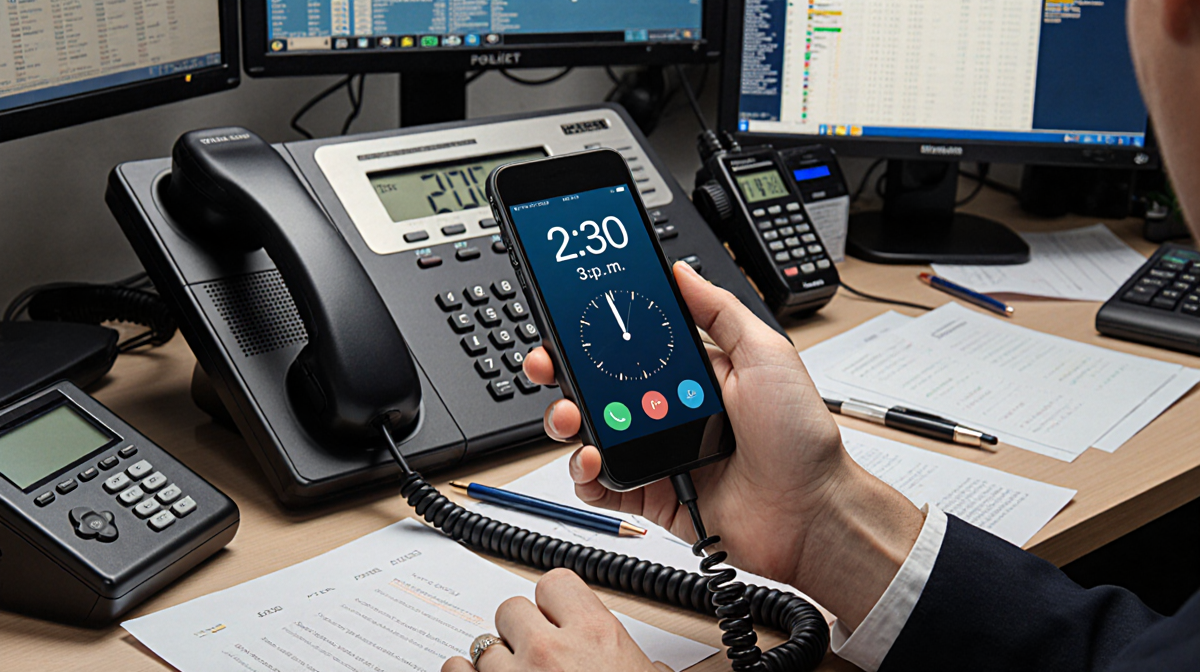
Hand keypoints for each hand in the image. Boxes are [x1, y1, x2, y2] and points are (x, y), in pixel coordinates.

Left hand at [441, 569, 670, 671]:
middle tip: (536, 656)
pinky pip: (454, 671)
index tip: (556, 619)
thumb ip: (632, 665)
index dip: (554, 604)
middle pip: (511, 610)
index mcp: (595, 637)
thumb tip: (643, 667)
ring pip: (482, 645)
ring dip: (496, 664)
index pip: (554, 584)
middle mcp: (549, 652)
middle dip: (521, 632)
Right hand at [524, 261, 847, 587]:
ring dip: (566, 420)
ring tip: (571, 417)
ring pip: (588, 433)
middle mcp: (665, 410)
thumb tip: (683, 271)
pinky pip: (598, 485)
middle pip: (595, 387)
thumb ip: (720, 311)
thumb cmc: (800, 437)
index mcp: (689, 374)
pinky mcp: (648, 495)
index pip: (627, 346)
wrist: (811, 512)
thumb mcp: (766, 355)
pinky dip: (582, 474)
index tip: (566, 320)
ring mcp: (654, 453)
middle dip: (562, 372)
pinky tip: (591, 460)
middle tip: (548, 366)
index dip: (593, 334)